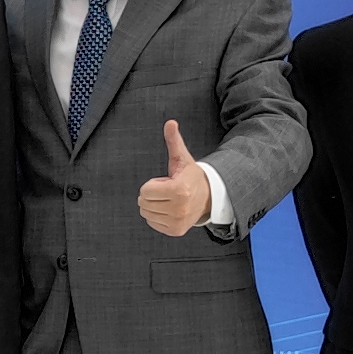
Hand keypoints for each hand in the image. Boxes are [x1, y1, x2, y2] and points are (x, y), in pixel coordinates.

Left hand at [137, 120, 208, 236]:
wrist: (208, 196)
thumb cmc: (191, 176)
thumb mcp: (182, 158)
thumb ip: (173, 141)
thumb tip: (170, 123)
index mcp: (179, 190)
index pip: (145, 191)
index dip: (152, 184)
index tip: (166, 181)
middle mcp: (179, 208)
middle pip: (143, 203)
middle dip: (152, 194)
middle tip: (167, 190)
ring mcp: (178, 221)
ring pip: (146, 214)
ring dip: (154, 205)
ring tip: (169, 199)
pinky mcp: (176, 230)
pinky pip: (153, 223)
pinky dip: (157, 216)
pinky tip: (170, 209)